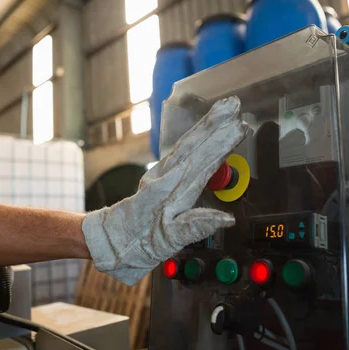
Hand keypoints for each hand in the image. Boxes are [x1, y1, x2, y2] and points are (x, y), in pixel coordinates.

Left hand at [82, 96, 249, 284]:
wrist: (109, 242)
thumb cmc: (137, 245)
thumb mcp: (167, 243)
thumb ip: (195, 227)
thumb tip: (225, 218)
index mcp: (172, 193)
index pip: (204, 163)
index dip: (223, 144)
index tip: (239, 127)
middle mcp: (166, 178)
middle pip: (195, 146)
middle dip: (215, 125)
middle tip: (234, 105)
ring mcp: (160, 175)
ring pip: (186, 145)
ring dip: (205, 126)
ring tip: (223, 109)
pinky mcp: (157, 177)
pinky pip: (179, 151)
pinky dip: (193, 138)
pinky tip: (201, 132)